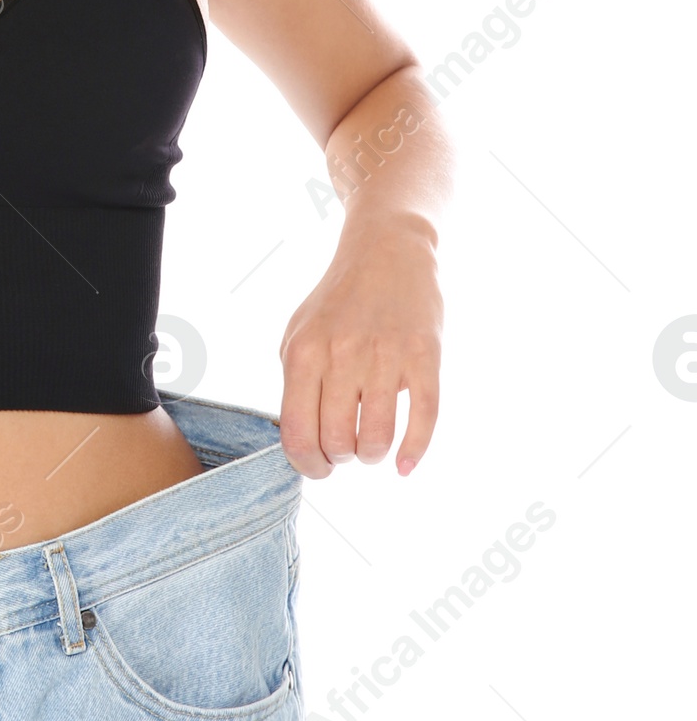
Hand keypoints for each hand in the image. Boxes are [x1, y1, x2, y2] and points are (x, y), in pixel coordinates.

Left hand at [277, 216, 440, 478]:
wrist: (388, 251)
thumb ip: (296, 384)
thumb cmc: (339, 302)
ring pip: (377, 437)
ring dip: (373, 455)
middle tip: (347, 451)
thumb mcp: (299, 335)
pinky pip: (423, 418)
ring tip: (372, 448)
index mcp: (304, 353)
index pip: (298, 432)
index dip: (308, 464)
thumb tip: (302, 443)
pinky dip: (414, 451)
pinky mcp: (425, 356)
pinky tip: (405, 464)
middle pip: (337, 440)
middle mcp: (342, 355)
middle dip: (341, 458)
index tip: (320, 469)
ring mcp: (386, 355)